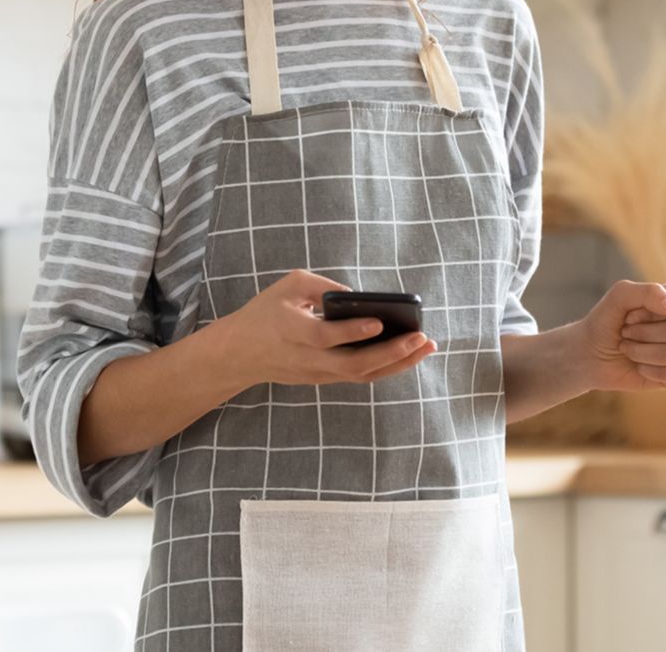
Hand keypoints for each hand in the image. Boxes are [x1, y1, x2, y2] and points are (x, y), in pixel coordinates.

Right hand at [212, 269, 436, 388]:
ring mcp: (316, 373)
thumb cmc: (266, 312)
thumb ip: (321, 285)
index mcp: (291, 330)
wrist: (240, 354)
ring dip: (397, 363)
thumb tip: (357, 296)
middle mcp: (305, 358)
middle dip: (391, 353)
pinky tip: (409, 354)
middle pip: (352, 364)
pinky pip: (359, 376)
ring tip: (426, 346)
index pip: (325, 336)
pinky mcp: (323, 379)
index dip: (352, 331)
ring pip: (361, 375)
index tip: (379, 321)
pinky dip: (386, 367)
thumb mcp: (287, 286)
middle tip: (420, 338)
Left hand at [576, 280, 665, 391]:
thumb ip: (649, 292)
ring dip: (639, 352)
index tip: (630, 315)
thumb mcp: (620, 296)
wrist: (590, 354)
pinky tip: (638, 365)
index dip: (650, 313)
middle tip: (626, 332)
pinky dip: (645, 369)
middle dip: (642, 333)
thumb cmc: (606, 321)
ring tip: (628, 347)